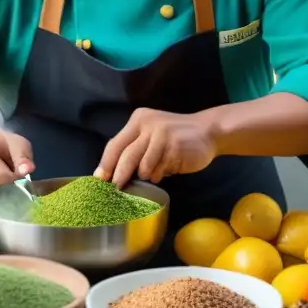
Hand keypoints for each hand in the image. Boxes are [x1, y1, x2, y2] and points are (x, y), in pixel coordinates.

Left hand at [95, 108, 216, 187]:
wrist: (208, 131)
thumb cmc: (176, 137)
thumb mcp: (152, 134)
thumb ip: (135, 147)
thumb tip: (113, 173)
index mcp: (139, 119)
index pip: (116, 143)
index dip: (106, 163)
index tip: (99, 179)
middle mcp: (148, 124)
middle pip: (126, 155)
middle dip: (119, 174)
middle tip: (116, 188)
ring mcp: (162, 135)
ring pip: (144, 166)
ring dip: (147, 175)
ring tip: (156, 172)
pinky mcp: (175, 147)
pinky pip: (160, 170)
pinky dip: (160, 175)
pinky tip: (167, 169)